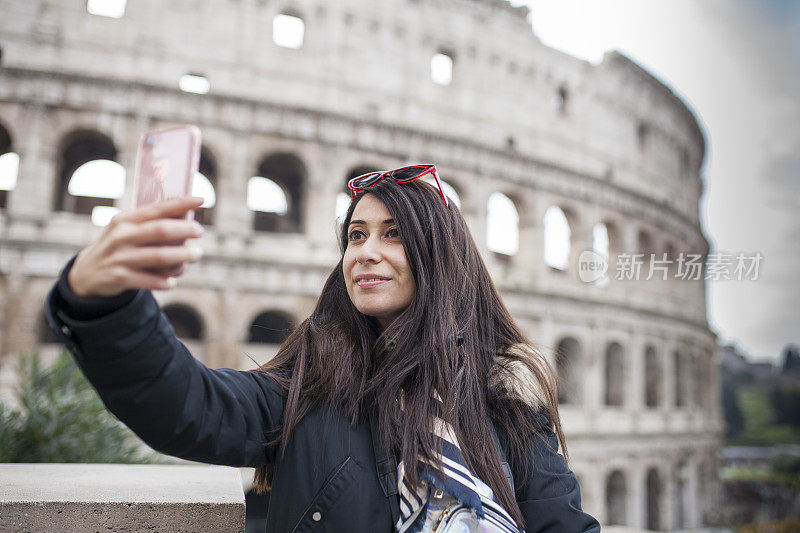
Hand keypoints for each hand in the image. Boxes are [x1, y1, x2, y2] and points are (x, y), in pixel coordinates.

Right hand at [68, 197, 204, 297]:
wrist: (87, 273)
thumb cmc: (119, 247)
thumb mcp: (127, 230)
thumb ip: (152, 224)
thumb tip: (187, 217)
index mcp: (126, 220)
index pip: (156, 209)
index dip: (180, 204)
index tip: (200, 200)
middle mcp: (122, 236)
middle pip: (159, 230)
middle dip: (183, 230)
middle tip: (200, 231)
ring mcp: (120, 257)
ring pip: (157, 256)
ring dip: (180, 256)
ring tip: (196, 254)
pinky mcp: (118, 277)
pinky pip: (146, 280)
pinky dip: (161, 281)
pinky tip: (172, 282)